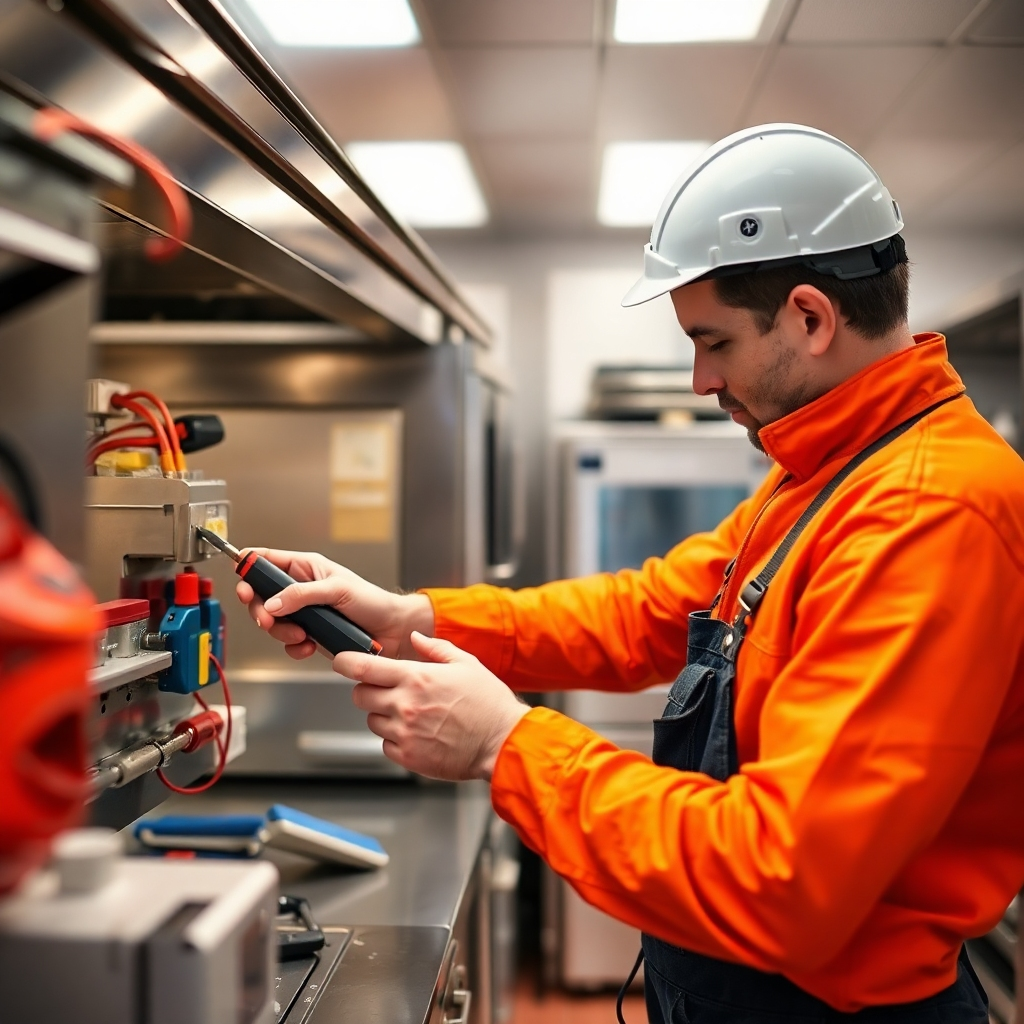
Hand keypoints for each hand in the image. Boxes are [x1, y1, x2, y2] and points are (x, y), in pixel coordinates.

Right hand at [235, 549, 433, 659]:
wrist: (391, 631)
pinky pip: (288, 642)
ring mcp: (303, 613)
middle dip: (260, 610)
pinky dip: (294, 647)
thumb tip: (271, 603)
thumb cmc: (371, 601)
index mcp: (306, 567)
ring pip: (272, 622)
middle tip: (267, 621)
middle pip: (261, 595)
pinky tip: (310, 646)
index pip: (267, 561)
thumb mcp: (336, 590)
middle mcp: (300, 589)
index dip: (249, 568)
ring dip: (281, 632)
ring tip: (303, 635)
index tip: (242, 582)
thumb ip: (301, 595)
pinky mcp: (309, 635)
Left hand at [341, 632, 529, 780]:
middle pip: (360, 696)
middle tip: (387, 690)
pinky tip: (418, 732)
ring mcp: (404, 733)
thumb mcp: (467, 664)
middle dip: (368, 690)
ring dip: (383, 715)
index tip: (342, 661)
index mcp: (417, 678)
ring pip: (372, 720)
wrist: (502, 743)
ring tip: (412, 714)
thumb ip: (435, 648)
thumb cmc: (489, 704)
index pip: (364, 667)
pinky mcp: (408, 757)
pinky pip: (385, 744)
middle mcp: (405, 705)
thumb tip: (414, 638)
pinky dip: (395, 738)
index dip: (346, 662)